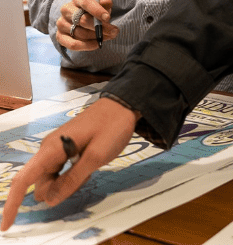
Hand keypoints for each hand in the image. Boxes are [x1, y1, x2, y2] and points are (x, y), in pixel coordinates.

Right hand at [0, 97, 138, 230]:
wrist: (122, 104)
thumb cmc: (111, 126)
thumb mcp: (96, 156)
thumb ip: (72, 180)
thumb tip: (49, 200)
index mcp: (51, 149)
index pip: (23, 180)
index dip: (12, 204)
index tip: (6, 226)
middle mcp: (48, 149)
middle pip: (40, 184)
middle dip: (57, 190)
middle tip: (87, 172)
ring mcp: (56, 148)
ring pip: (52, 180)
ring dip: (67, 182)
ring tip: (91, 165)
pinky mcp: (65, 149)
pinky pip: (61, 172)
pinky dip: (72, 175)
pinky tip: (88, 164)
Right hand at [56, 0, 118, 50]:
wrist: (79, 17)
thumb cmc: (93, 9)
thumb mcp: (100, 3)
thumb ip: (105, 2)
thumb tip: (106, 3)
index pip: (86, 2)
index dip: (97, 10)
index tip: (108, 18)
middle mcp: (66, 10)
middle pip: (82, 20)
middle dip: (100, 27)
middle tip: (114, 31)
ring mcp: (61, 23)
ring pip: (80, 33)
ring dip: (96, 37)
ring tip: (109, 36)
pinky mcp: (60, 36)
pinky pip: (73, 44)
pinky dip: (87, 46)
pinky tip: (97, 44)